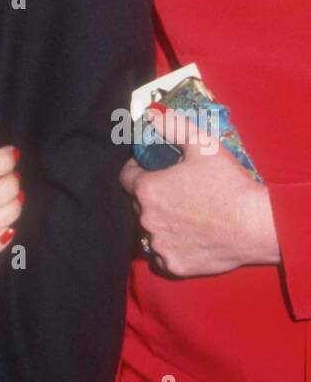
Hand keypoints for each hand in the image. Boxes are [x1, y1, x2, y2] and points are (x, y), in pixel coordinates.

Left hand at [119, 106, 279, 276]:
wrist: (255, 225)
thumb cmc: (228, 183)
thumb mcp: (202, 144)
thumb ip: (172, 126)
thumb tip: (152, 115)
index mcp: (148, 190)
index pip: (126, 177)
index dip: (137, 169)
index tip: (151, 168)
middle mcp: (147, 220)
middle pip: (139, 204)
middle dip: (151, 196)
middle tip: (176, 191)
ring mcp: (159, 246)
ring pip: (150, 231)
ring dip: (160, 223)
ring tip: (183, 215)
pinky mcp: (174, 266)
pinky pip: (162, 255)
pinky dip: (170, 247)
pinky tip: (188, 238)